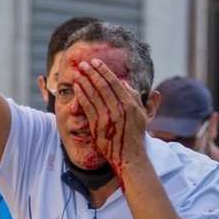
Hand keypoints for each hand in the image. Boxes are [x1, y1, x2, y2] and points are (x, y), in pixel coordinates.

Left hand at [73, 58, 147, 177]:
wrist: (129, 156)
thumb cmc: (135, 134)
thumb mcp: (142, 114)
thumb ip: (135, 97)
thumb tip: (125, 83)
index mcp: (130, 104)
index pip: (114, 82)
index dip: (104, 70)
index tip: (96, 62)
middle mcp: (119, 109)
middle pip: (102, 86)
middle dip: (92, 73)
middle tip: (84, 64)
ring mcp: (107, 118)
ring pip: (93, 95)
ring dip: (84, 82)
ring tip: (78, 73)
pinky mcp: (98, 126)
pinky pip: (87, 107)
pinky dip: (81, 95)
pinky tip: (77, 87)